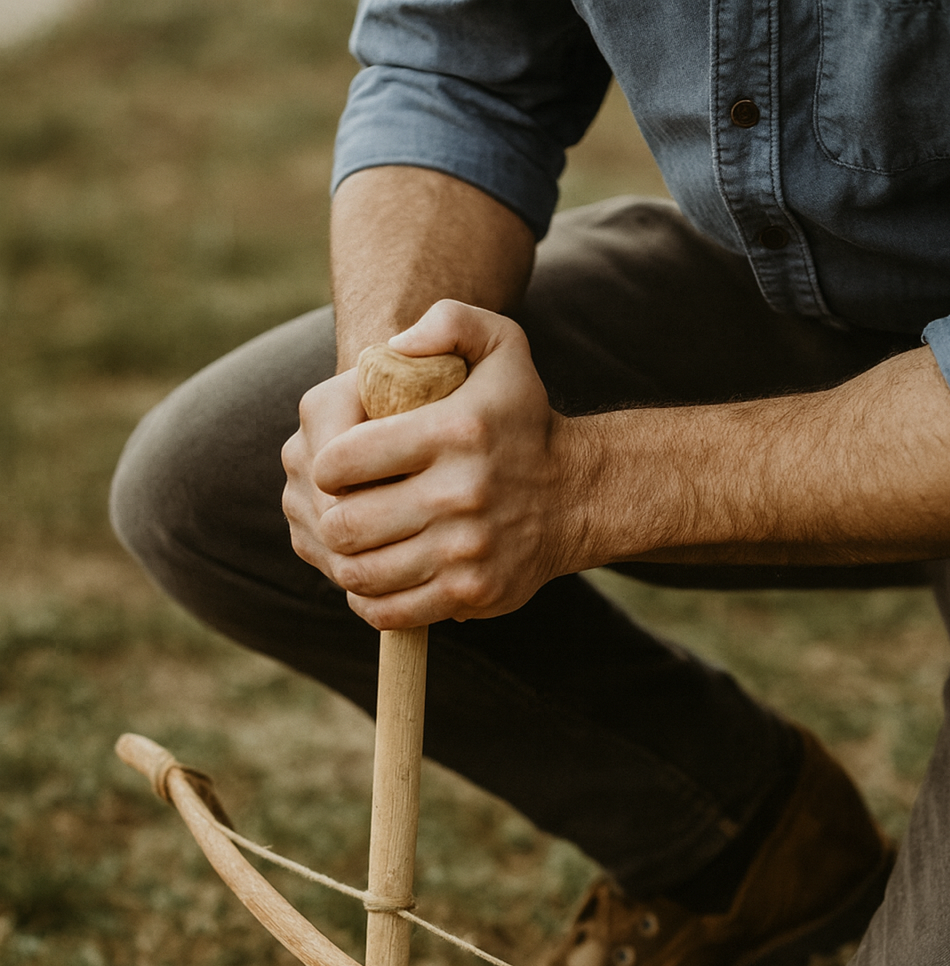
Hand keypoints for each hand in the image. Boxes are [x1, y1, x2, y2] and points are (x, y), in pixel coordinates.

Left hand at [281, 301, 583, 628]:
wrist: (576, 495)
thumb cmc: (523, 419)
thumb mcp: (502, 345)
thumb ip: (449, 321)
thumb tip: (393, 348)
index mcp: (453, 432)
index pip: (344, 459)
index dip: (323, 465)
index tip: (332, 467)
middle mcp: (459, 494)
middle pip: (346, 523)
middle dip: (326, 517)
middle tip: (334, 509)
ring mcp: (465, 551)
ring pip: (362, 572)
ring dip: (342, 561)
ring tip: (347, 544)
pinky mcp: (470, 593)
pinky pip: (391, 611)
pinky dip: (367, 601)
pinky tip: (368, 580)